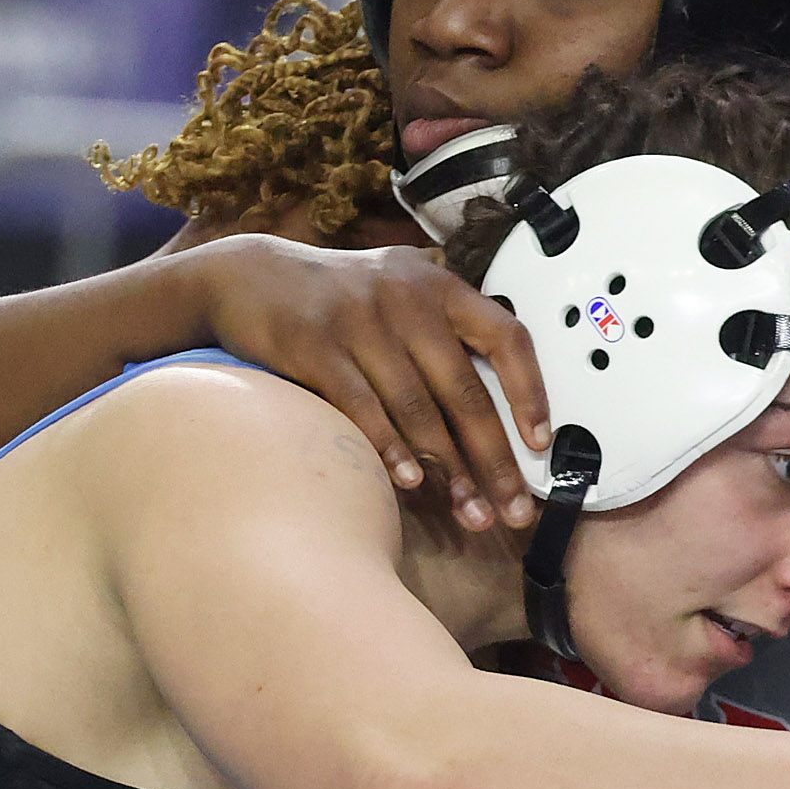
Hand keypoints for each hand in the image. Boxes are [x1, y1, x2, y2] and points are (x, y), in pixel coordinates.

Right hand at [189, 233, 551, 532]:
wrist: (248, 276)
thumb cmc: (335, 300)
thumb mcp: (398, 295)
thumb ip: (442, 337)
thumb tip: (493, 414)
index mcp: (439, 286)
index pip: (506, 336)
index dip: (531, 391)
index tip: (541, 444)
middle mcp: (406, 298)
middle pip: (465, 389)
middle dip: (494, 458)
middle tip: (513, 509)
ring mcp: (359, 320)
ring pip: (418, 407)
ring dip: (448, 469)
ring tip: (469, 512)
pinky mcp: (314, 344)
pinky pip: (362, 406)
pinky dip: (389, 449)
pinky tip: (409, 483)